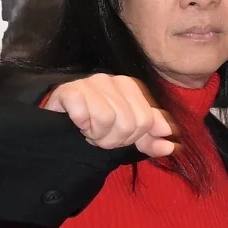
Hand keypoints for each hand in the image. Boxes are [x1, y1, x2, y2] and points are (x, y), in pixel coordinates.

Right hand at [44, 74, 175, 158]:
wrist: (57, 122)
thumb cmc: (94, 125)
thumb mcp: (126, 132)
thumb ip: (149, 138)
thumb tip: (171, 146)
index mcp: (129, 86)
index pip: (146, 121)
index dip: (131, 137)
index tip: (116, 135)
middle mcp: (111, 80)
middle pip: (128, 123)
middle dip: (113, 139)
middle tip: (99, 135)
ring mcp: (90, 83)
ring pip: (107, 120)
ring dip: (96, 135)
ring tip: (88, 130)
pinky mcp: (70, 90)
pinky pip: (85, 115)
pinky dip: (81, 126)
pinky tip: (77, 123)